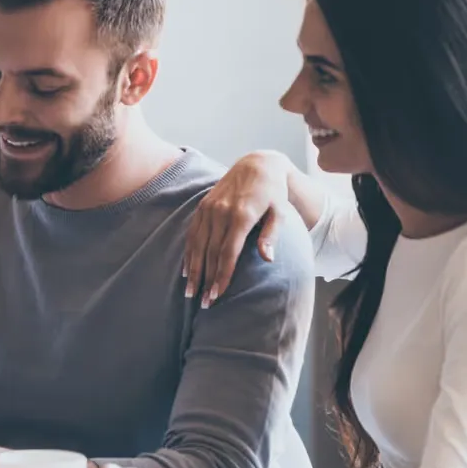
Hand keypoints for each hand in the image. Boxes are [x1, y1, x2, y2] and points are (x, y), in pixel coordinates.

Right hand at [183, 150, 291, 307]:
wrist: (257, 164)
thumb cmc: (273, 192)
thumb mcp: (280, 211)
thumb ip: (271, 235)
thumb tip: (268, 259)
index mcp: (241, 216)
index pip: (227, 253)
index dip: (222, 276)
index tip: (217, 295)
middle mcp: (221, 213)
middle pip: (210, 253)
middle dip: (206, 280)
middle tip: (204, 303)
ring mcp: (209, 209)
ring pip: (197, 246)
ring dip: (194, 271)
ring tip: (190, 292)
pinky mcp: (202, 207)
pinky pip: (192, 234)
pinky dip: (188, 254)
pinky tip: (186, 270)